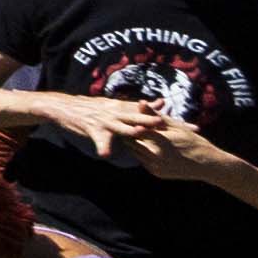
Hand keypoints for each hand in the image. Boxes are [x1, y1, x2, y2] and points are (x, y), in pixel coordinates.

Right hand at [32, 89, 165, 162]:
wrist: (64, 106)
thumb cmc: (93, 108)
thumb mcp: (117, 104)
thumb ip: (140, 106)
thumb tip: (162, 102)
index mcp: (125, 108)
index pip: (152, 113)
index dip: (172, 121)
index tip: (192, 129)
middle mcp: (117, 113)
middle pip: (141, 118)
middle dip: (155, 122)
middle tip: (170, 125)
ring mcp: (105, 121)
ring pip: (122, 126)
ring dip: (131, 130)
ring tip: (141, 133)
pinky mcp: (93, 128)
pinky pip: (99, 139)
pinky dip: (102, 147)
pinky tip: (105, 155)